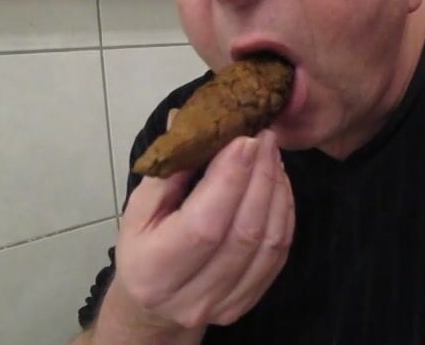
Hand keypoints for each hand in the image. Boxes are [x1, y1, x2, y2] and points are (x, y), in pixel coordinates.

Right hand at [114, 129, 294, 331]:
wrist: (153, 306)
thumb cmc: (143, 247)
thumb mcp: (139, 209)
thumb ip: (167, 170)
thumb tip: (187, 119)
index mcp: (155, 270)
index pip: (204, 224)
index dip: (231, 179)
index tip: (245, 139)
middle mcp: (192, 297)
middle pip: (243, 232)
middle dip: (260, 177)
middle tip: (265, 138)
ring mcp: (226, 306)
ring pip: (268, 242)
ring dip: (276, 191)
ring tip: (271, 155)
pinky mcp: (250, 302)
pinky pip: (279, 252)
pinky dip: (284, 212)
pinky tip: (277, 184)